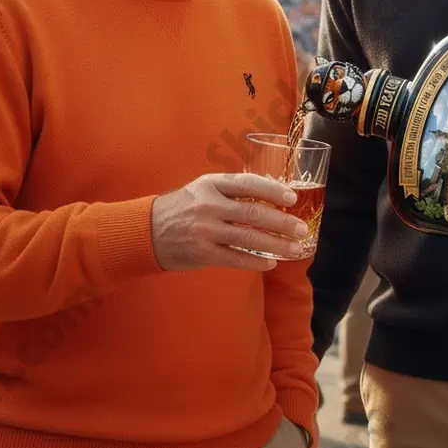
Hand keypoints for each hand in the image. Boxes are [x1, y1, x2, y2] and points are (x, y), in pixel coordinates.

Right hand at [151, 173, 307, 271]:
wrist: (147, 231)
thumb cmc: (183, 207)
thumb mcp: (203, 188)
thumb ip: (231, 190)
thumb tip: (271, 193)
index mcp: (211, 184)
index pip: (248, 183)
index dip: (273, 190)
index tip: (292, 198)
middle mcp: (209, 205)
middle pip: (253, 213)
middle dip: (281, 222)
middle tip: (301, 228)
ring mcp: (205, 230)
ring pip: (249, 237)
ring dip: (276, 244)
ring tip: (295, 248)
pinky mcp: (203, 253)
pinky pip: (236, 258)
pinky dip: (256, 261)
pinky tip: (271, 263)